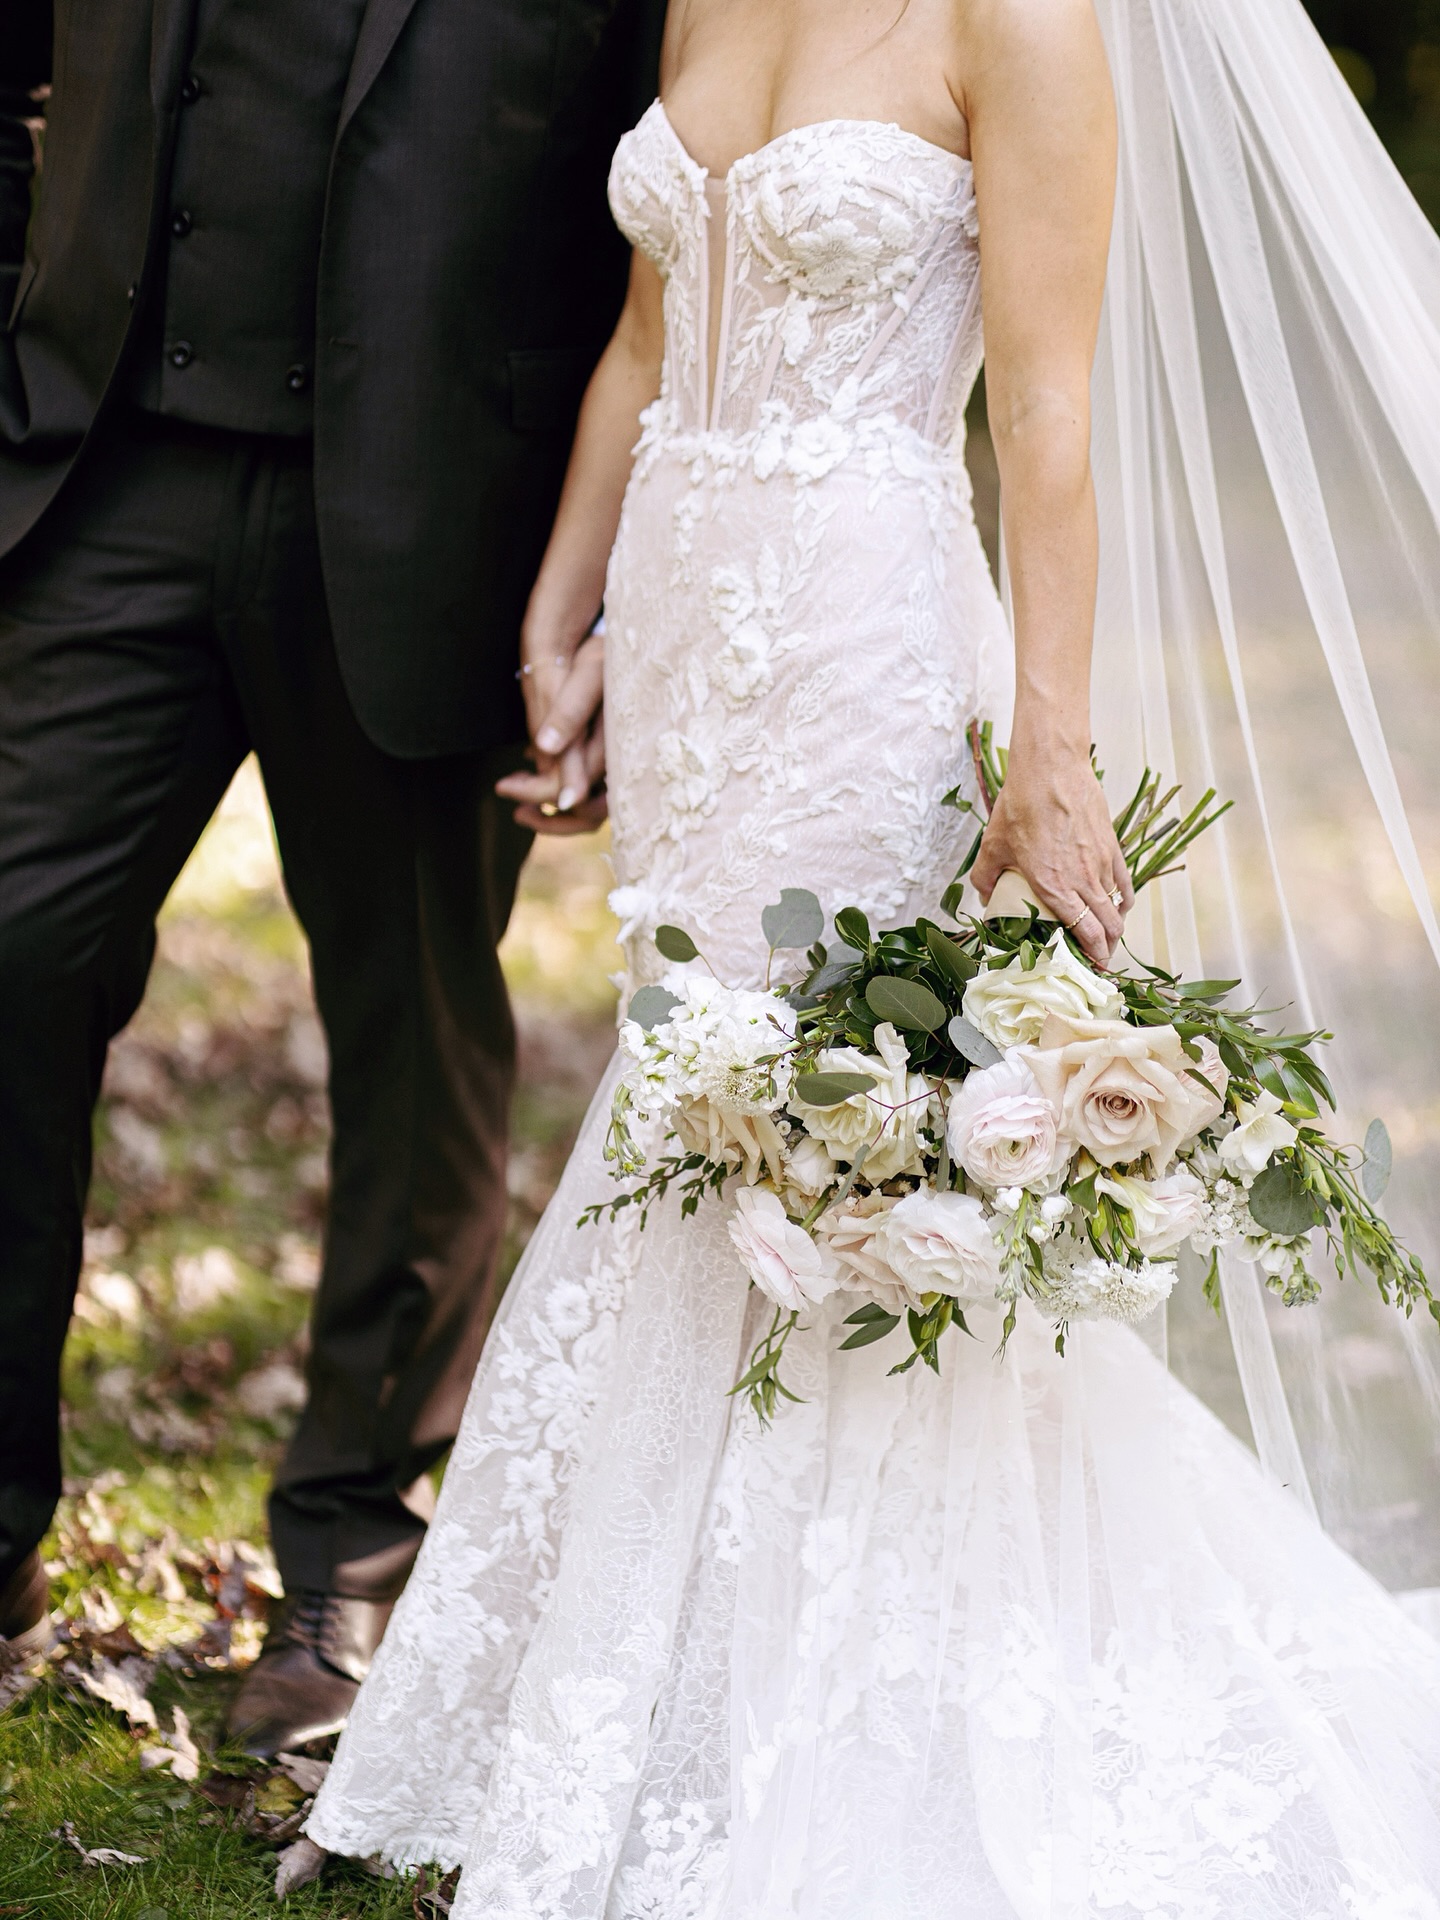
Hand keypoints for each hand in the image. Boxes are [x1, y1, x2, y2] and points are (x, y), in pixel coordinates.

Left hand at [496, 626, 607, 834]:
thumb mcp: (588, 673)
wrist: (627, 642)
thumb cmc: (607, 652)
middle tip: (515, 812)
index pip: (573, 795)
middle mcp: (622, 761)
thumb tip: (544, 749)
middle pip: (588, 814)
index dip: (536, 795)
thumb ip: (570, 713)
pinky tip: (538, 769)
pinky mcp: (615, 755)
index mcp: (615, 746)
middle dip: (551, 819)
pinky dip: (566, 787)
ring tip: (523, 799)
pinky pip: (594, 787)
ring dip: (558, 809)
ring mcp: (620, 761)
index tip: (504, 787)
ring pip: (593, 807)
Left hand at [970, 750, 1133, 965]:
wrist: (1051, 769)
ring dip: (1114, 925)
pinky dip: (1123, 899)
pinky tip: (1118, 905)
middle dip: (1107, 948)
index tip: (1093, 967)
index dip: (1093, 955)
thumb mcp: (992, 846)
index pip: (1084, 932)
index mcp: (1053, 886)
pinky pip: (1124, 882)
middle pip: (1107, 926)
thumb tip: (986, 897)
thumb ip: (986, 878)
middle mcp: (1083, 879)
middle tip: (1100, 959)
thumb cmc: (1020, 805)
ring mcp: (1101, 862)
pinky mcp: (1112, 846)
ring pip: (1117, 906)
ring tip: (1106, 935)